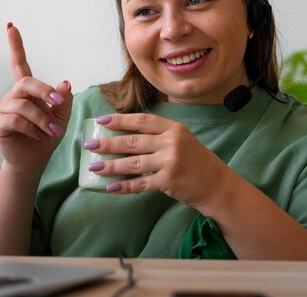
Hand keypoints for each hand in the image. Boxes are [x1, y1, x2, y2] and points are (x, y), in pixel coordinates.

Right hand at [0, 23, 72, 175]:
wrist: (34, 161)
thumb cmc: (46, 137)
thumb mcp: (62, 118)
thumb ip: (63, 100)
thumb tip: (65, 83)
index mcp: (28, 91)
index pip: (19, 63)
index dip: (16, 45)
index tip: (10, 26)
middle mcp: (13, 96)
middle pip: (26, 82)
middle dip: (45, 92)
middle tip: (58, 104)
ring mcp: (3, 108)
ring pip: (23, 105)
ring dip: (42, 119)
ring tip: (52, 131)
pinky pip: (15, 119)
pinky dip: (31, 128)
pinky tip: (39, 136)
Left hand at [85, 113, 232, 209]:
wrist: (216, 184)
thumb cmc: (196, 161)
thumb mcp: (181, 140)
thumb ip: (159, 136)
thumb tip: (125, 136)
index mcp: (173, 128)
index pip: (142, 121)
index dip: (120, 120)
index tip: (101, 121)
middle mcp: (171, 142)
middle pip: (133, 141)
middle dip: (108, 143)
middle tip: (89, 145)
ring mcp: (170, 161)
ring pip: (133, 162)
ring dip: (111, 165)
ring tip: (94, 167)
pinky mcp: (169, 181)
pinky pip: (141, 183)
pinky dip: (124, 186)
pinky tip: (111, 186)